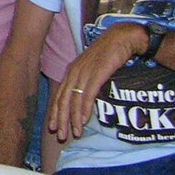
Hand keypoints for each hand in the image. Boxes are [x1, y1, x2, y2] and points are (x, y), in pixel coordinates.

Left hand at [48, 24, 147, 142]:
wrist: (122, 38)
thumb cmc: (109, 54)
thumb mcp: (93, 68)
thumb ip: (86, 81)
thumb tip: (84, 98)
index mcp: (71, 71)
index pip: (59, 95)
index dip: (55, 112)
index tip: (53, 127)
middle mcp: (74, 72)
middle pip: (63, 100)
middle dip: (61, 119)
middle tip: (61, 136)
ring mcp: (84, 73)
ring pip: (74, 100)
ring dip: (74, 119)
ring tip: (75, 133)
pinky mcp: (96, 74)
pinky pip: (87, 95)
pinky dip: (84, 109)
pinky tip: (83, 120)